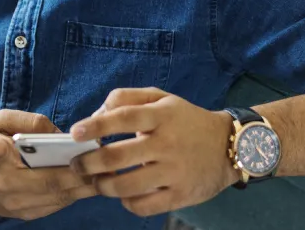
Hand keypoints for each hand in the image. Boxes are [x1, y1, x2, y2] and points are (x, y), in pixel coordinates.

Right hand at [0, 109, 97, 220]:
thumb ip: (28, 121)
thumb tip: (60, 133)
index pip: (14, 159)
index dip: (52, 164)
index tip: (74, 155)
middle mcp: (7, 188)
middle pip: (53, 186)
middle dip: (82, 176)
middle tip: (106, 164)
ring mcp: (17, 206)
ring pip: (59, 199)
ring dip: (84, 188)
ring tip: (105, 173)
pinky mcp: (25, 215)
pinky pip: (56, 205)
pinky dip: (74, 194)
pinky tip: (89, 182)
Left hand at [68, 88, 240, 216]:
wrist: (229, 146)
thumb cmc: (185, 120)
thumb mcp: (160, 98)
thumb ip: (126, 99)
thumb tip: (95, 114)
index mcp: (161, 116)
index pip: (123, 118)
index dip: (95, 126)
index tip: (74, 133)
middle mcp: (167, 143)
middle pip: (117, 156)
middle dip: (88, 163)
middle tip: (77, 165)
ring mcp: (175, 171)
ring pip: (127, 185)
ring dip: (102, 186)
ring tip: (96, 182)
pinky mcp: (181, 195)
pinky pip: (145, 206)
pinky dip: (126, 203)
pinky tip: (123, 194)